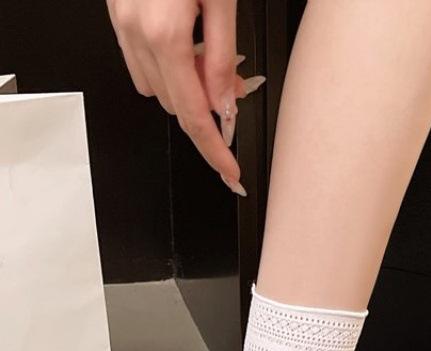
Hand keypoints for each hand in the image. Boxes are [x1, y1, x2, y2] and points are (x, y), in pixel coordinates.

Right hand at [108, 0, 264, 195]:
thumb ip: (220, 60)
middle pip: (175, 106)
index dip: (214, 151)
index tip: (229, 172)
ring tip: (208, 56)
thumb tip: (223, 105)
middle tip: (233, 91)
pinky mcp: (117, 14)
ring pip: (157, 88)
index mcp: (166, 34)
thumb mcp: (223, 1)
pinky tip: (186, 44)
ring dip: (186, 87)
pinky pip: (142, 62)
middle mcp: (137, 33)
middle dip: (206, 110)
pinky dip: (168, 67)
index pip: (195, 116)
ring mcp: (122, 24)